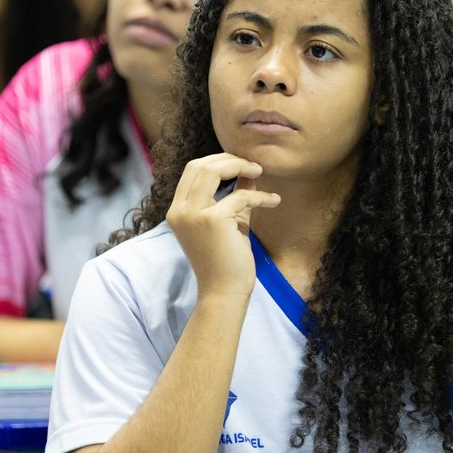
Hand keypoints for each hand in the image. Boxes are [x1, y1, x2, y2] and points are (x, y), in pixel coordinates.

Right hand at [166, 154, 280, 303]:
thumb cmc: (227, 261)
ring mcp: (192, 214)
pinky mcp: (212, 220)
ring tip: (260, 172)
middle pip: (200, 164)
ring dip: (240, 166)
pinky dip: (261, 196)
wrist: (224, 292)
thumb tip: (249, 171)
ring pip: (212, 170)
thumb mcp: (230, 221)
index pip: (192, 170)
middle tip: (254, 166)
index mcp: (178, 211)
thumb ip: (235, 195)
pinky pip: (241, 196)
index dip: (218, 161)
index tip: (242, 165)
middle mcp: (179, 211)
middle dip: (229, 159)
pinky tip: (274, 201)